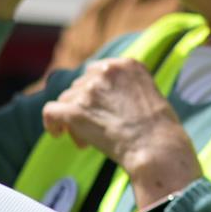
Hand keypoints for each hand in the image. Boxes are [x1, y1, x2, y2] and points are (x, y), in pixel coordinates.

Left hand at [42, 57, 203, 205]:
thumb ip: (126, 88)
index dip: (95, 91)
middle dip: (85, 105)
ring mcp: (89, 90)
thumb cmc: (159, 129)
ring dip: (74, 118)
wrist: (156, 147)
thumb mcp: (150, 94)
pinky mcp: (74, 111)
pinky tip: (58, 133)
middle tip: (96, 128)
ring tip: (87, 140)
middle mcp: (106, 71)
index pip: (97, 71)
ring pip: (66, 99)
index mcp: (127, 64)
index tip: (100, 107)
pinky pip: (51, 112)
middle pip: (80, 85)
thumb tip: (106, 100)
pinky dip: (52, 123)